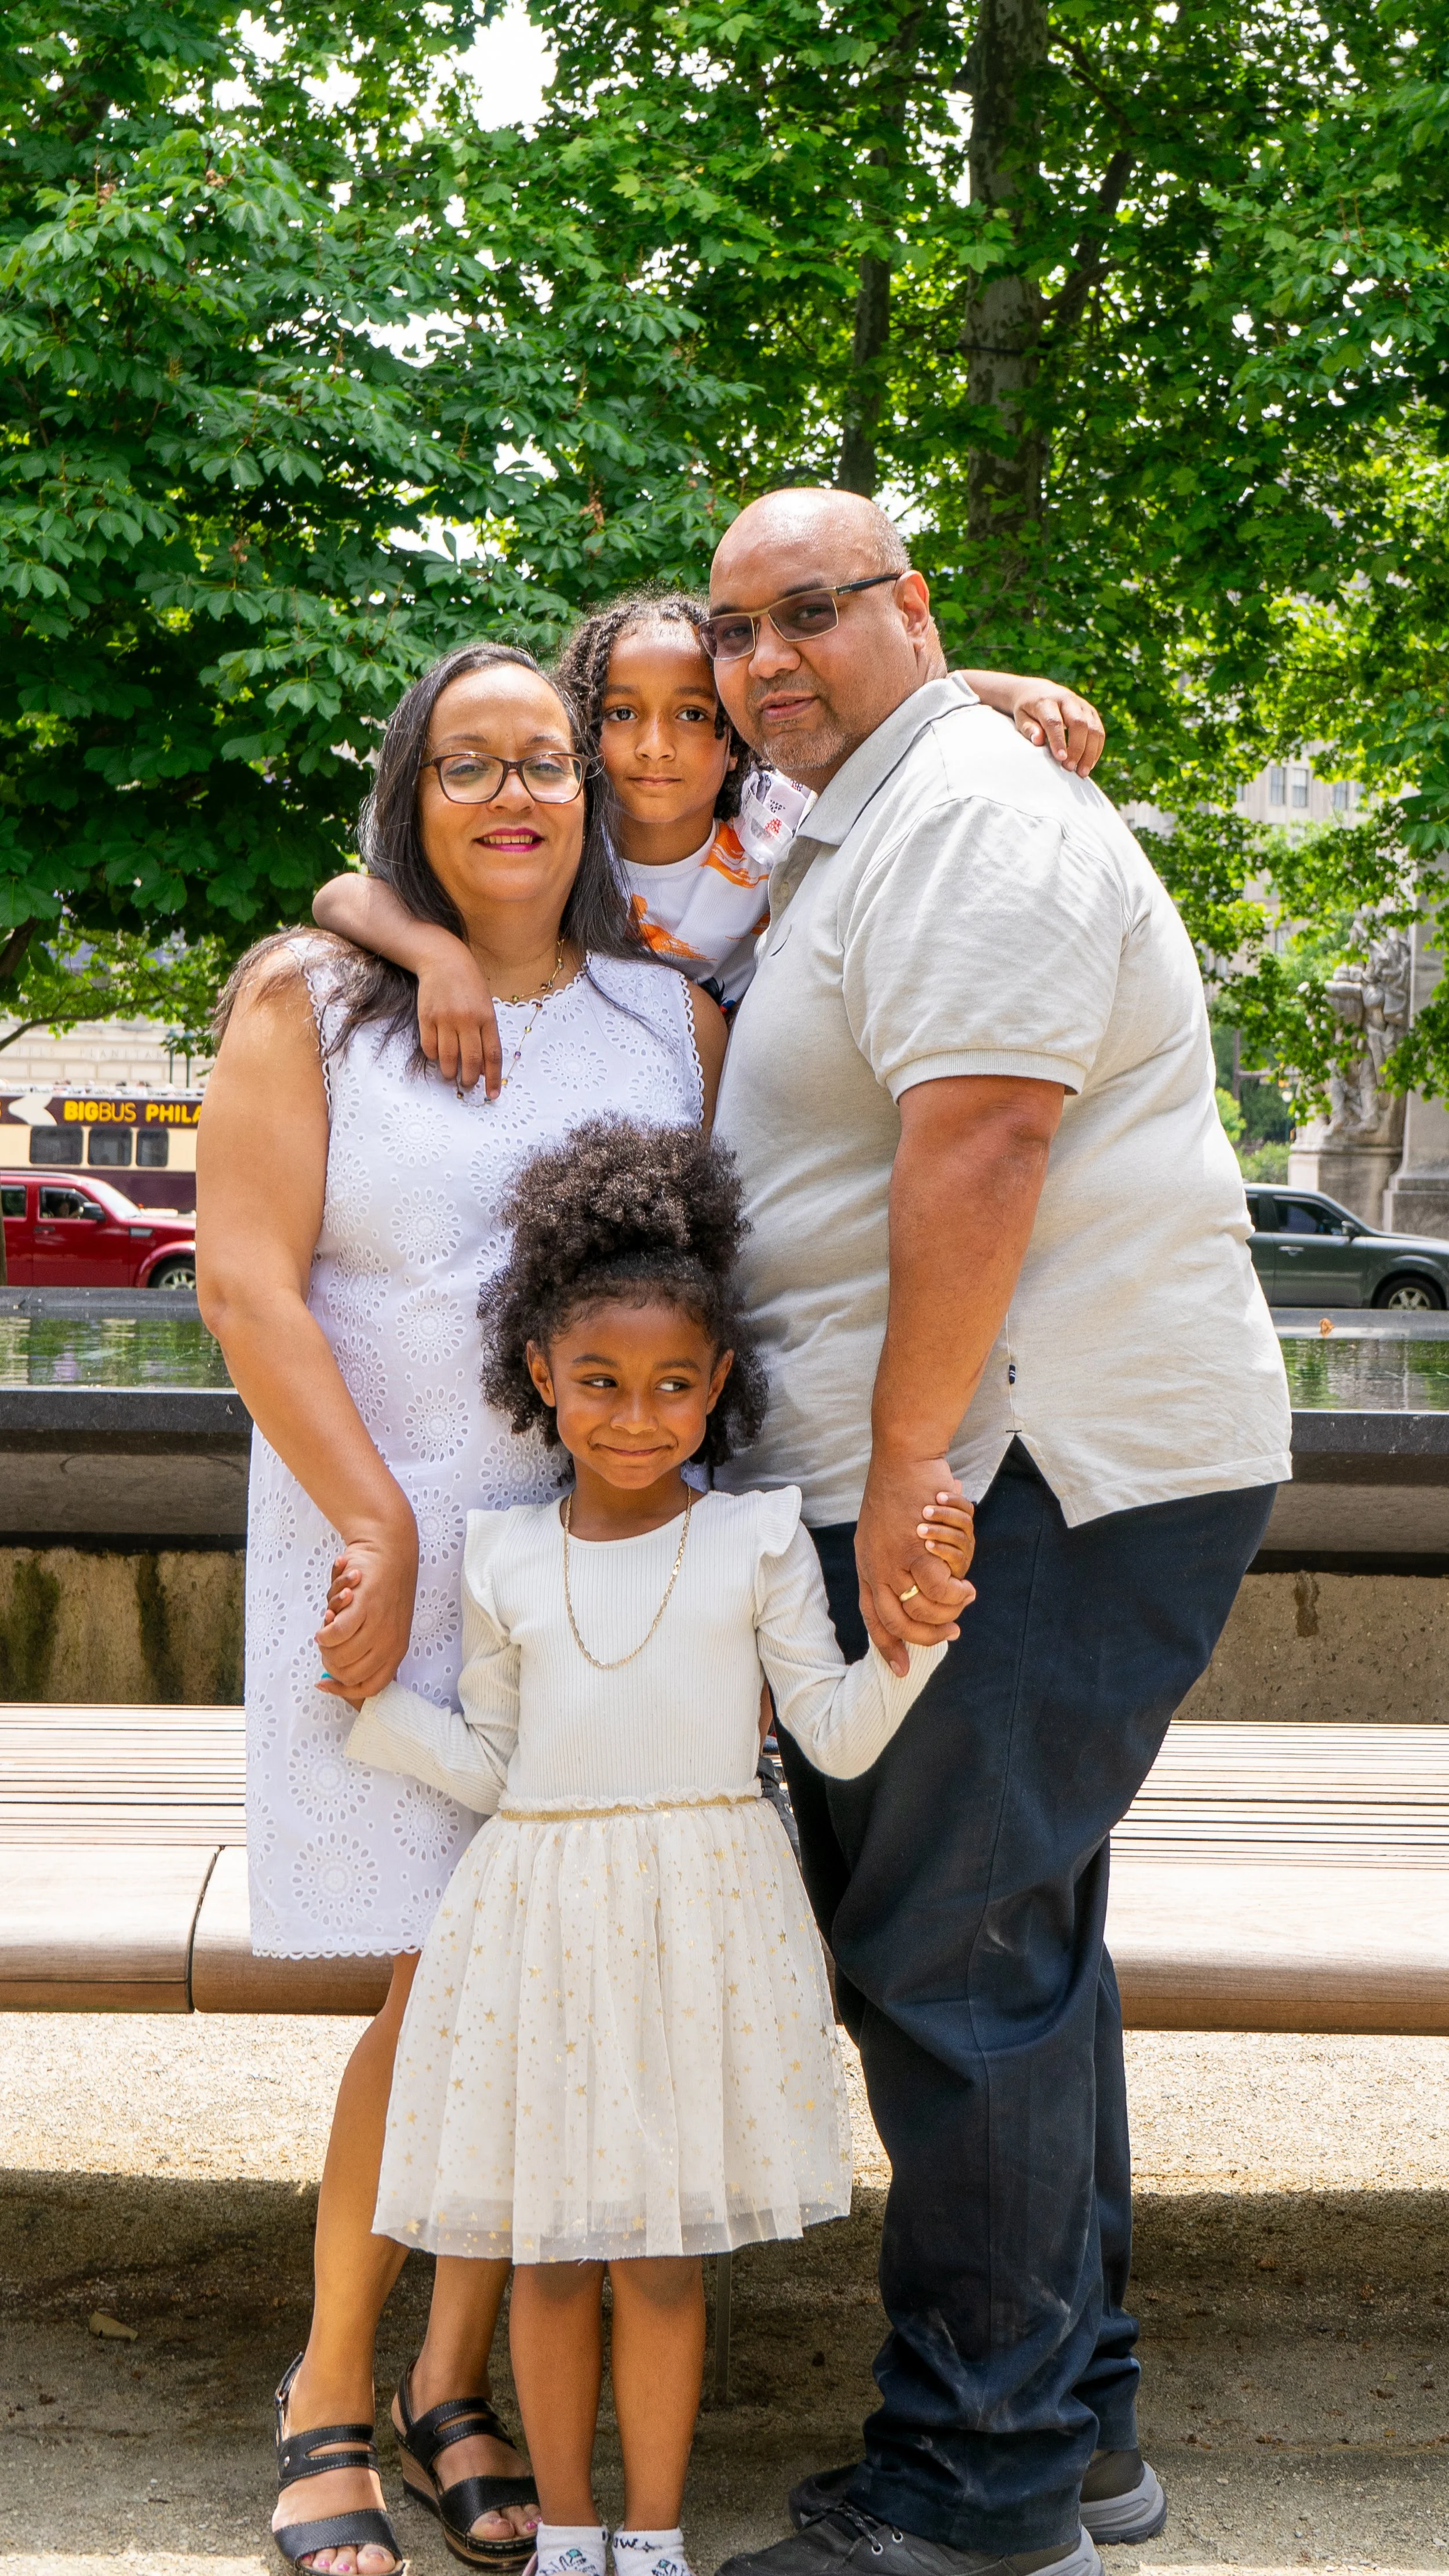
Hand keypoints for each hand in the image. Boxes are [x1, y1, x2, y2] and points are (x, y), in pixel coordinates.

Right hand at [315, 1529, 418, 1704]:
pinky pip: (336, 1633)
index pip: (370, 1687)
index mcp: (397, 1650)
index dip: (344, 1690)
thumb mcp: (386, 1627)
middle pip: (349, 1674)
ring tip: (326, 1628)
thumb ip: (366, 1649)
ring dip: (326, 1645)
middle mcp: (390, 1642)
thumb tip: (333, 1675)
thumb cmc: (382, 1590)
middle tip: (324, 1647)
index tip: (324, 1683)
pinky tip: (325, 1620)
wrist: (389, 1550)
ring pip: (340, 1656)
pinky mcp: (364, 1607)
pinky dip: (325, 1631)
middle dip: (330, 1664)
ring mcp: (379, 1626)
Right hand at [416, 938, 502, 1097]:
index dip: (493, 1078)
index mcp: (487, 1017)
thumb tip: (483, 1068)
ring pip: (447, 1058)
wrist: (443, 959)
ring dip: (450, 1073)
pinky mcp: (426, 1017)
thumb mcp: (485, 1005)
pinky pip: (429, 1047)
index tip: (492, 1094)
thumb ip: (486, 1034)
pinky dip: (434, 1057)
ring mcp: (445, 1018)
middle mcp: (467, 1019)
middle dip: (469, 1080)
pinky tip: (437, 1056)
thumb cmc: (469, 985)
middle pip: (470, 1061)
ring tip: (451, 1075)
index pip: (492, 1055)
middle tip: (467, 1085)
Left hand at [856, 1454, 974, 1677]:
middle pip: (897, 1621)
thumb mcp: (882, 1529)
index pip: (873, 1617)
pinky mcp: (914, 1547)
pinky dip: (954, 1590)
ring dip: (946, 1611)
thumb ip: (896, 1559)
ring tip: (964, 1600)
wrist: (903, 1457)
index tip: (902, 1671)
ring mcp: (892, 1559)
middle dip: (926, 1637)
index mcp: (867, 1566)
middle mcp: (875, 1568)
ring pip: (920, 1608)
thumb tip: (919, 1583)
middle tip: (950, 1634)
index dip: (888, 1647)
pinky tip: (965, 1585)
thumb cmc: (898, 1489)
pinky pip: (938, 1583)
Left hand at [1011, 680, 1104, 777]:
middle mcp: (1067, 699)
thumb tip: (1037, 741)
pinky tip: (1089, 764)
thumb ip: (1028, 728)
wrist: (1039, 691)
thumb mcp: (1021, 717)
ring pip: (1093, 728)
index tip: (1060, 758)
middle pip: (1079, 723)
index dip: (1058, 740)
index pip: (1055, 721)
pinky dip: (1096, 749)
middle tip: (1070, 768)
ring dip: (1090, 752)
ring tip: (1082, 772)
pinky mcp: (1091, 711)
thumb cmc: (1028, 710)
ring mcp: (1082, 704)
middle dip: (1077, 748)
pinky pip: (1099, 731)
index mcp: (1047, 701)